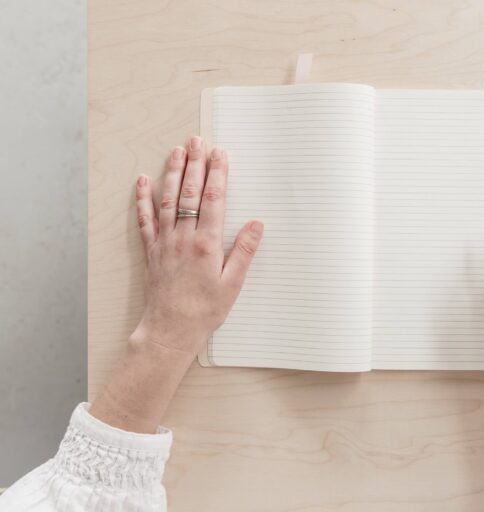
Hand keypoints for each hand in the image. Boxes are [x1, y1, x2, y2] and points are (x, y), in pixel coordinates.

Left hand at [134, 136, 263, 354]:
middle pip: (189, 192)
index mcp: (206, 244)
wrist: (170, 330)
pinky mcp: (151, 250)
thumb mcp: (232, 284)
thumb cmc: (204, 310)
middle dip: (195, 163)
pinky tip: (143, 181)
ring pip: (167, 199)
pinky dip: (143, 198)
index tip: (220, 154)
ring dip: (172, 173)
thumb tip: (256, 224)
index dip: (217, 174)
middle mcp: (183, 237)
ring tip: (177, 150)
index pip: (213, 200)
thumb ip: (243, 251)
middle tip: (198, 140)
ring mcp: (164, 242)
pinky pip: (145, 219)